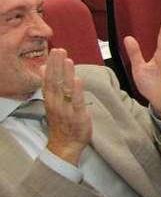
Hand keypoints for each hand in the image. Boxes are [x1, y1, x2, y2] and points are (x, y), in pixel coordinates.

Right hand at [43, 49, 91, 165]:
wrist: (65, 146)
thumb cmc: (62, 123)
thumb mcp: (53, 103)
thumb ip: (51, 86)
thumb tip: (46, 68)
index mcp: (51, 100)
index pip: (49, 80)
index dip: (51, 65)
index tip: (53, 51)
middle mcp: (56, 104)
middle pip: (54, 82)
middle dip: (57, 65)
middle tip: (59, 50)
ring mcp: (66, 110)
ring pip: (64, 90)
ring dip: (65, 74)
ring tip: (67, 60)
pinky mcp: (78, 116)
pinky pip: (76, 102)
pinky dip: (75, 91)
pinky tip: (76, 80)